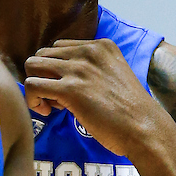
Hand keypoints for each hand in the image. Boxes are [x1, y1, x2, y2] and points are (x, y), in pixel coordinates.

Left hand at [24, 39, 163, 158]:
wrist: (144, 129)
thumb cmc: (130, 112)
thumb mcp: (114, 77)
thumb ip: (92, 71)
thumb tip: (61, 80)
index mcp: (101, 46)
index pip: (59, 48)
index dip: (56, 70)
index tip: (66, 91)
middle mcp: (88, 51)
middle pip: (42, 55)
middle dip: (43, 77)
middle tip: (55, 100)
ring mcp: (79, 68)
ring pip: (32, 65)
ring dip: (35, 86)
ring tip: (50, 105)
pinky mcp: (70, 89)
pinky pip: (31, 84)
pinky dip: (32, 99)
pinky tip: (47, 112)